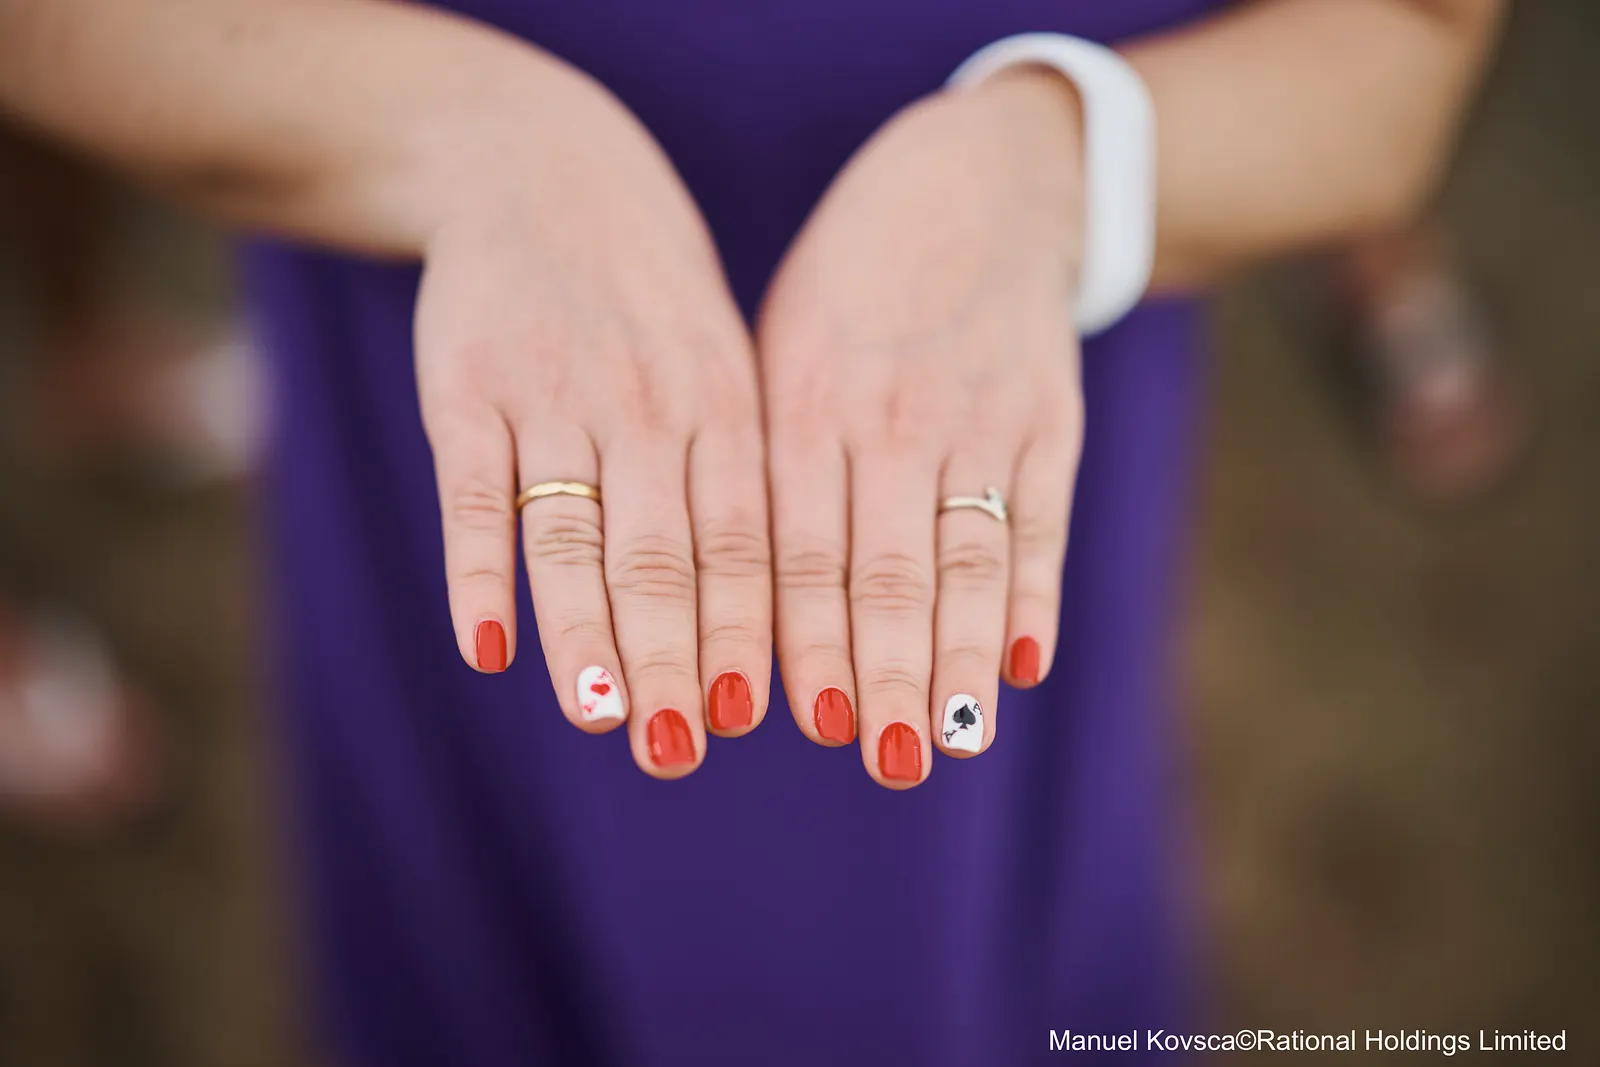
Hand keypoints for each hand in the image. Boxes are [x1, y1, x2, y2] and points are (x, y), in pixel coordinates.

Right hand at [415, 64, 769, 777]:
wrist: (542, 170)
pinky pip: (475, 494)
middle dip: (673, 654)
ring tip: (598, 714)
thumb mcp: (718, 366)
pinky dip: (479, 570)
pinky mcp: (465, 391)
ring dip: (584, 628)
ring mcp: (554, 397)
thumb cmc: (649, 304)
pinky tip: (483, 647)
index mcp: (723, 407)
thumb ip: (735, 480)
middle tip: (676, 747)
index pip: (745, 540)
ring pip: (572, 532)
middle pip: (664, 552)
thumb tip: (763, 627)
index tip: (761, 717)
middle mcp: (648, 407)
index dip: (748, 630)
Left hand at [758, 70, 1086, 787]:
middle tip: (885, 759)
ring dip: (962, 655)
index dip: (805, 636)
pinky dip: (1033, 596)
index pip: (799, 544)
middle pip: (889, 566)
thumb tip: (720, 591)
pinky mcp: (1048, 418)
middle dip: (888, 668)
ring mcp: (980, 417)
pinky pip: (1039, 521)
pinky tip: (1023, 666)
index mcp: (806, 399)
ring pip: (969, 557)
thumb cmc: (854, 280)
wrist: (986, 179)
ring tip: (955, 740)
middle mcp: (893, 414)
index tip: (804, 721)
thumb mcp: (786, 342)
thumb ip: (765, 455)